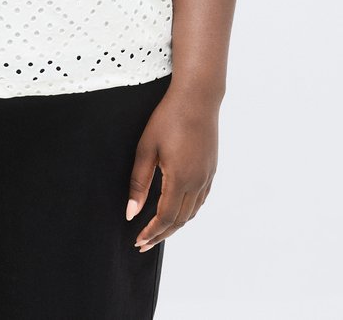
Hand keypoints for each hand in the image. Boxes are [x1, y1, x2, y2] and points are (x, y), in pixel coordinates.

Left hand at [125, 85, 218, 251]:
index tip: (138, 241)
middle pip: (179, 220)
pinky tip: (178, 210)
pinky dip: (188, 211)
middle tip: (144, 243)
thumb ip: (139, 182)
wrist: (197, 98)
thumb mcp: (146, 148)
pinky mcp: (211, 168)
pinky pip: (200, 199)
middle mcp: (197, 182)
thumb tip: (131, 213)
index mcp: (180, 179)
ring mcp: (207, 176)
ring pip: (192, 212)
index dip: (151, 233)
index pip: (165, 218)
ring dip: (175, 225)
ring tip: (159, 231)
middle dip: (161, 234)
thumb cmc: (168, 118)